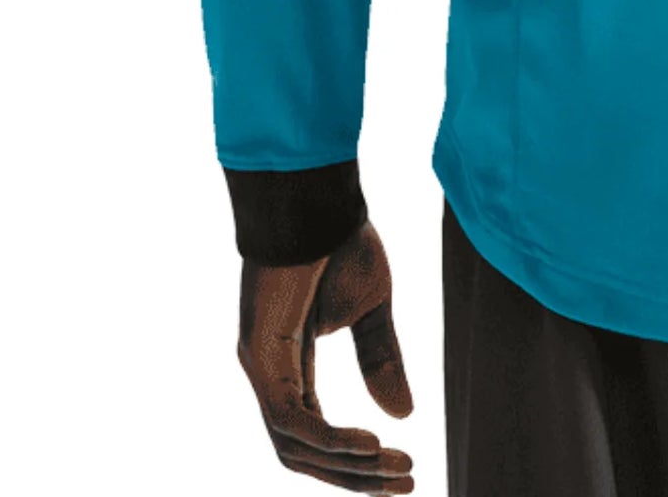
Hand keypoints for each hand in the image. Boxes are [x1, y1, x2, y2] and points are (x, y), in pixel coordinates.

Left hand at [237, 218, 415, 491]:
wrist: (318, 200)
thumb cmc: (341, 241)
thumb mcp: (373, 308)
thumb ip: (381, 360)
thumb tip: (404, 417)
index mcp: (293, 364)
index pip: (315, 433)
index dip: (356, 460)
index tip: (405, 469)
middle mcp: (272, 375)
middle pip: (304, 453)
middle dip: (355, 477)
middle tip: (406, 485)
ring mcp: (262, 370)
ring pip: (295, 447)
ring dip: (347, 466)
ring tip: (395, 468)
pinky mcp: (261, 359)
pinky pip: (291, 420)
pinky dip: (329, 440)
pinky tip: (369, 446)